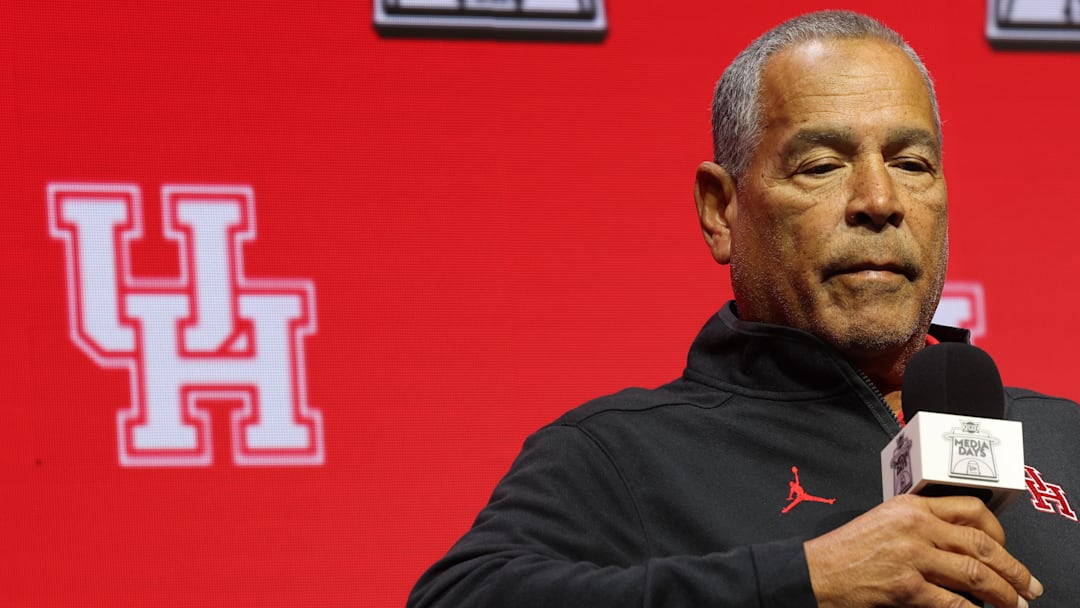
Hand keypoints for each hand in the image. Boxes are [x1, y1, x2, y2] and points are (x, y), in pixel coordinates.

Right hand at [804, 494, 1042, 606]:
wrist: (817, 571)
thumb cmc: (848, 550)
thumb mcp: (884, 521)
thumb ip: (919, 525)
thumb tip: (961, 546)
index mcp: (911, 506)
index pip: (970, 509)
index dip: (999, 531)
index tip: (1007, 549)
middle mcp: (915, 527)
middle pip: (981, 544)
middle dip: (1013, 568)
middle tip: (1028, 585)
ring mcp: (912, 557)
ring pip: (975, 573)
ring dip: (1003, 593)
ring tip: (1015, 605)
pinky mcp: (907, 588)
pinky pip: (953, 602)